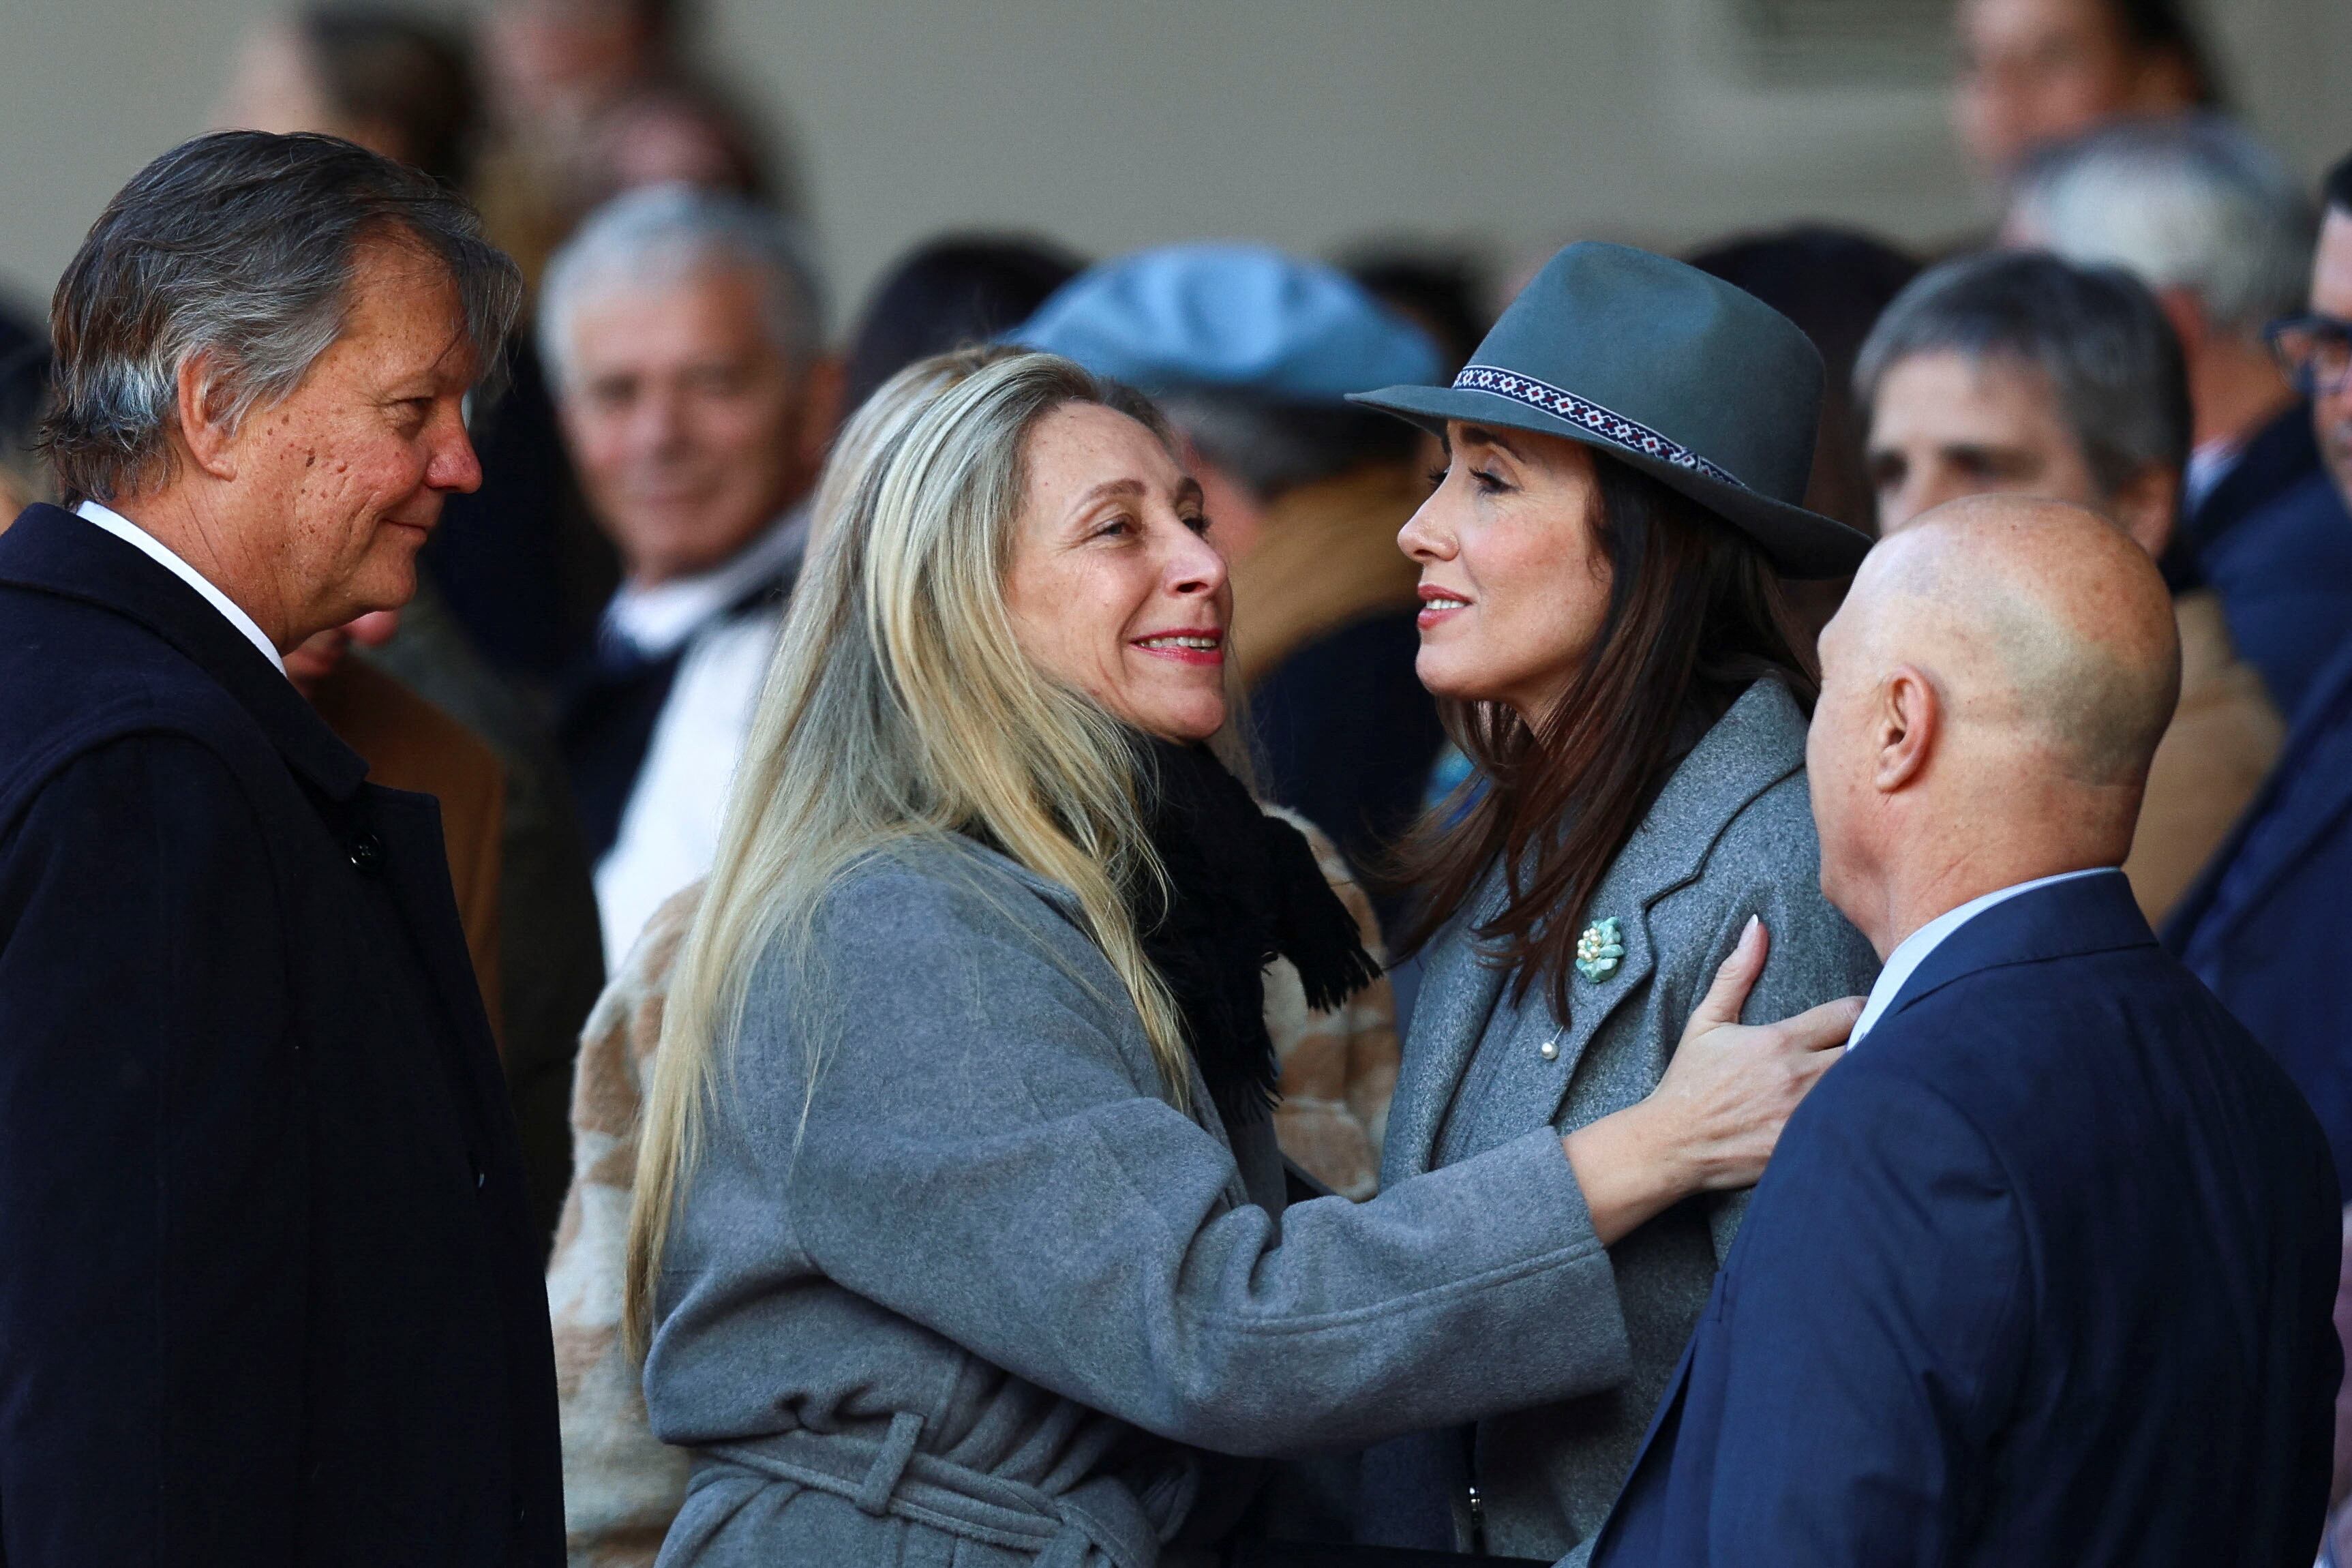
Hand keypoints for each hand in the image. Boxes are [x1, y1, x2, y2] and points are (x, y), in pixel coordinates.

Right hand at [1561, 916, 1861, 1244]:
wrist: (1672, 1144)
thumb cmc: (1690, 1081)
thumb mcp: (1706, 1021)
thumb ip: (1736, 973)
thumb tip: (1757, 925)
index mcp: (1781, 1041)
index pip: (1852, 1012)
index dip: (1868, 1008)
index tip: (1868, 1012)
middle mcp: (1800, 1077)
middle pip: (1870, 1050)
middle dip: (1881, 1042)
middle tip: (1886, 1042)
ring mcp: (1806, 1115)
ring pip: (1867, 1090)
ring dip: (1875, 1080)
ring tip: (1882, 1076)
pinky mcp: (1807, 1147)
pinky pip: (1853, 1128)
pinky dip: (1862, 1118)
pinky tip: (1866, 1116)